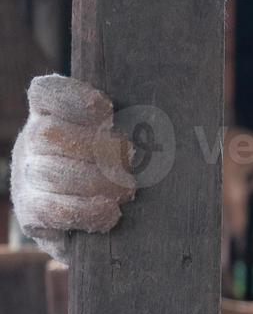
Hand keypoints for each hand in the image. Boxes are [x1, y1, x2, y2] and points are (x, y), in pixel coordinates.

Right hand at [8, 74, 136, 263]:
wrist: (91, 220)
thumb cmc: (120, 169)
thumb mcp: (121, 140)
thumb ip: (127, 126)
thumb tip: (163, 122)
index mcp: (51, 115)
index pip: (46, 93)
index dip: (72, 99)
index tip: (106, 111)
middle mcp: (32, 142)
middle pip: (48, 134)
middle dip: (96, 149)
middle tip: (130, 161)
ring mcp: (27, 177)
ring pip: (48, 171)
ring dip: (95, 181)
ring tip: (127, 190)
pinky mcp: (32, 212)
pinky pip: (49, 209)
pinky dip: (84, 210)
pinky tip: (110, 211)